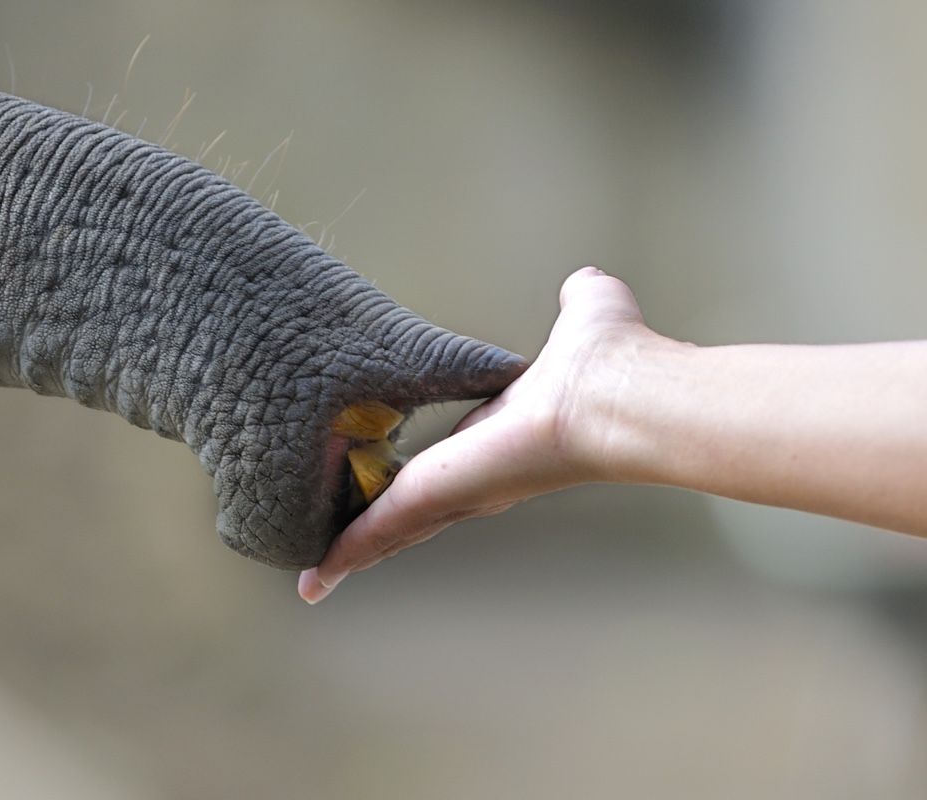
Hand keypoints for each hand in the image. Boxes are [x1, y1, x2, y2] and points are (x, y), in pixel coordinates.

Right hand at [299, 266, 651, 602]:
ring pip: (391, 529)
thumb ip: (578, 301)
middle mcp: (478, 476)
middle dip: (373, 532)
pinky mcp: (440, 495)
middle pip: (413, 511)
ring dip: (350, 552)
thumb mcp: (584, 314)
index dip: (417, 474)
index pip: (447, 464)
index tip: (388, 481)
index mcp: (501, 438)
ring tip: (314, 576)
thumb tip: (585, 284)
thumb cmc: (613, 363)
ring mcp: (458, 492)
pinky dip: (348, 553)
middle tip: (337, 553)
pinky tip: (317, 576)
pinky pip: (382, 528)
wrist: (616, 395)